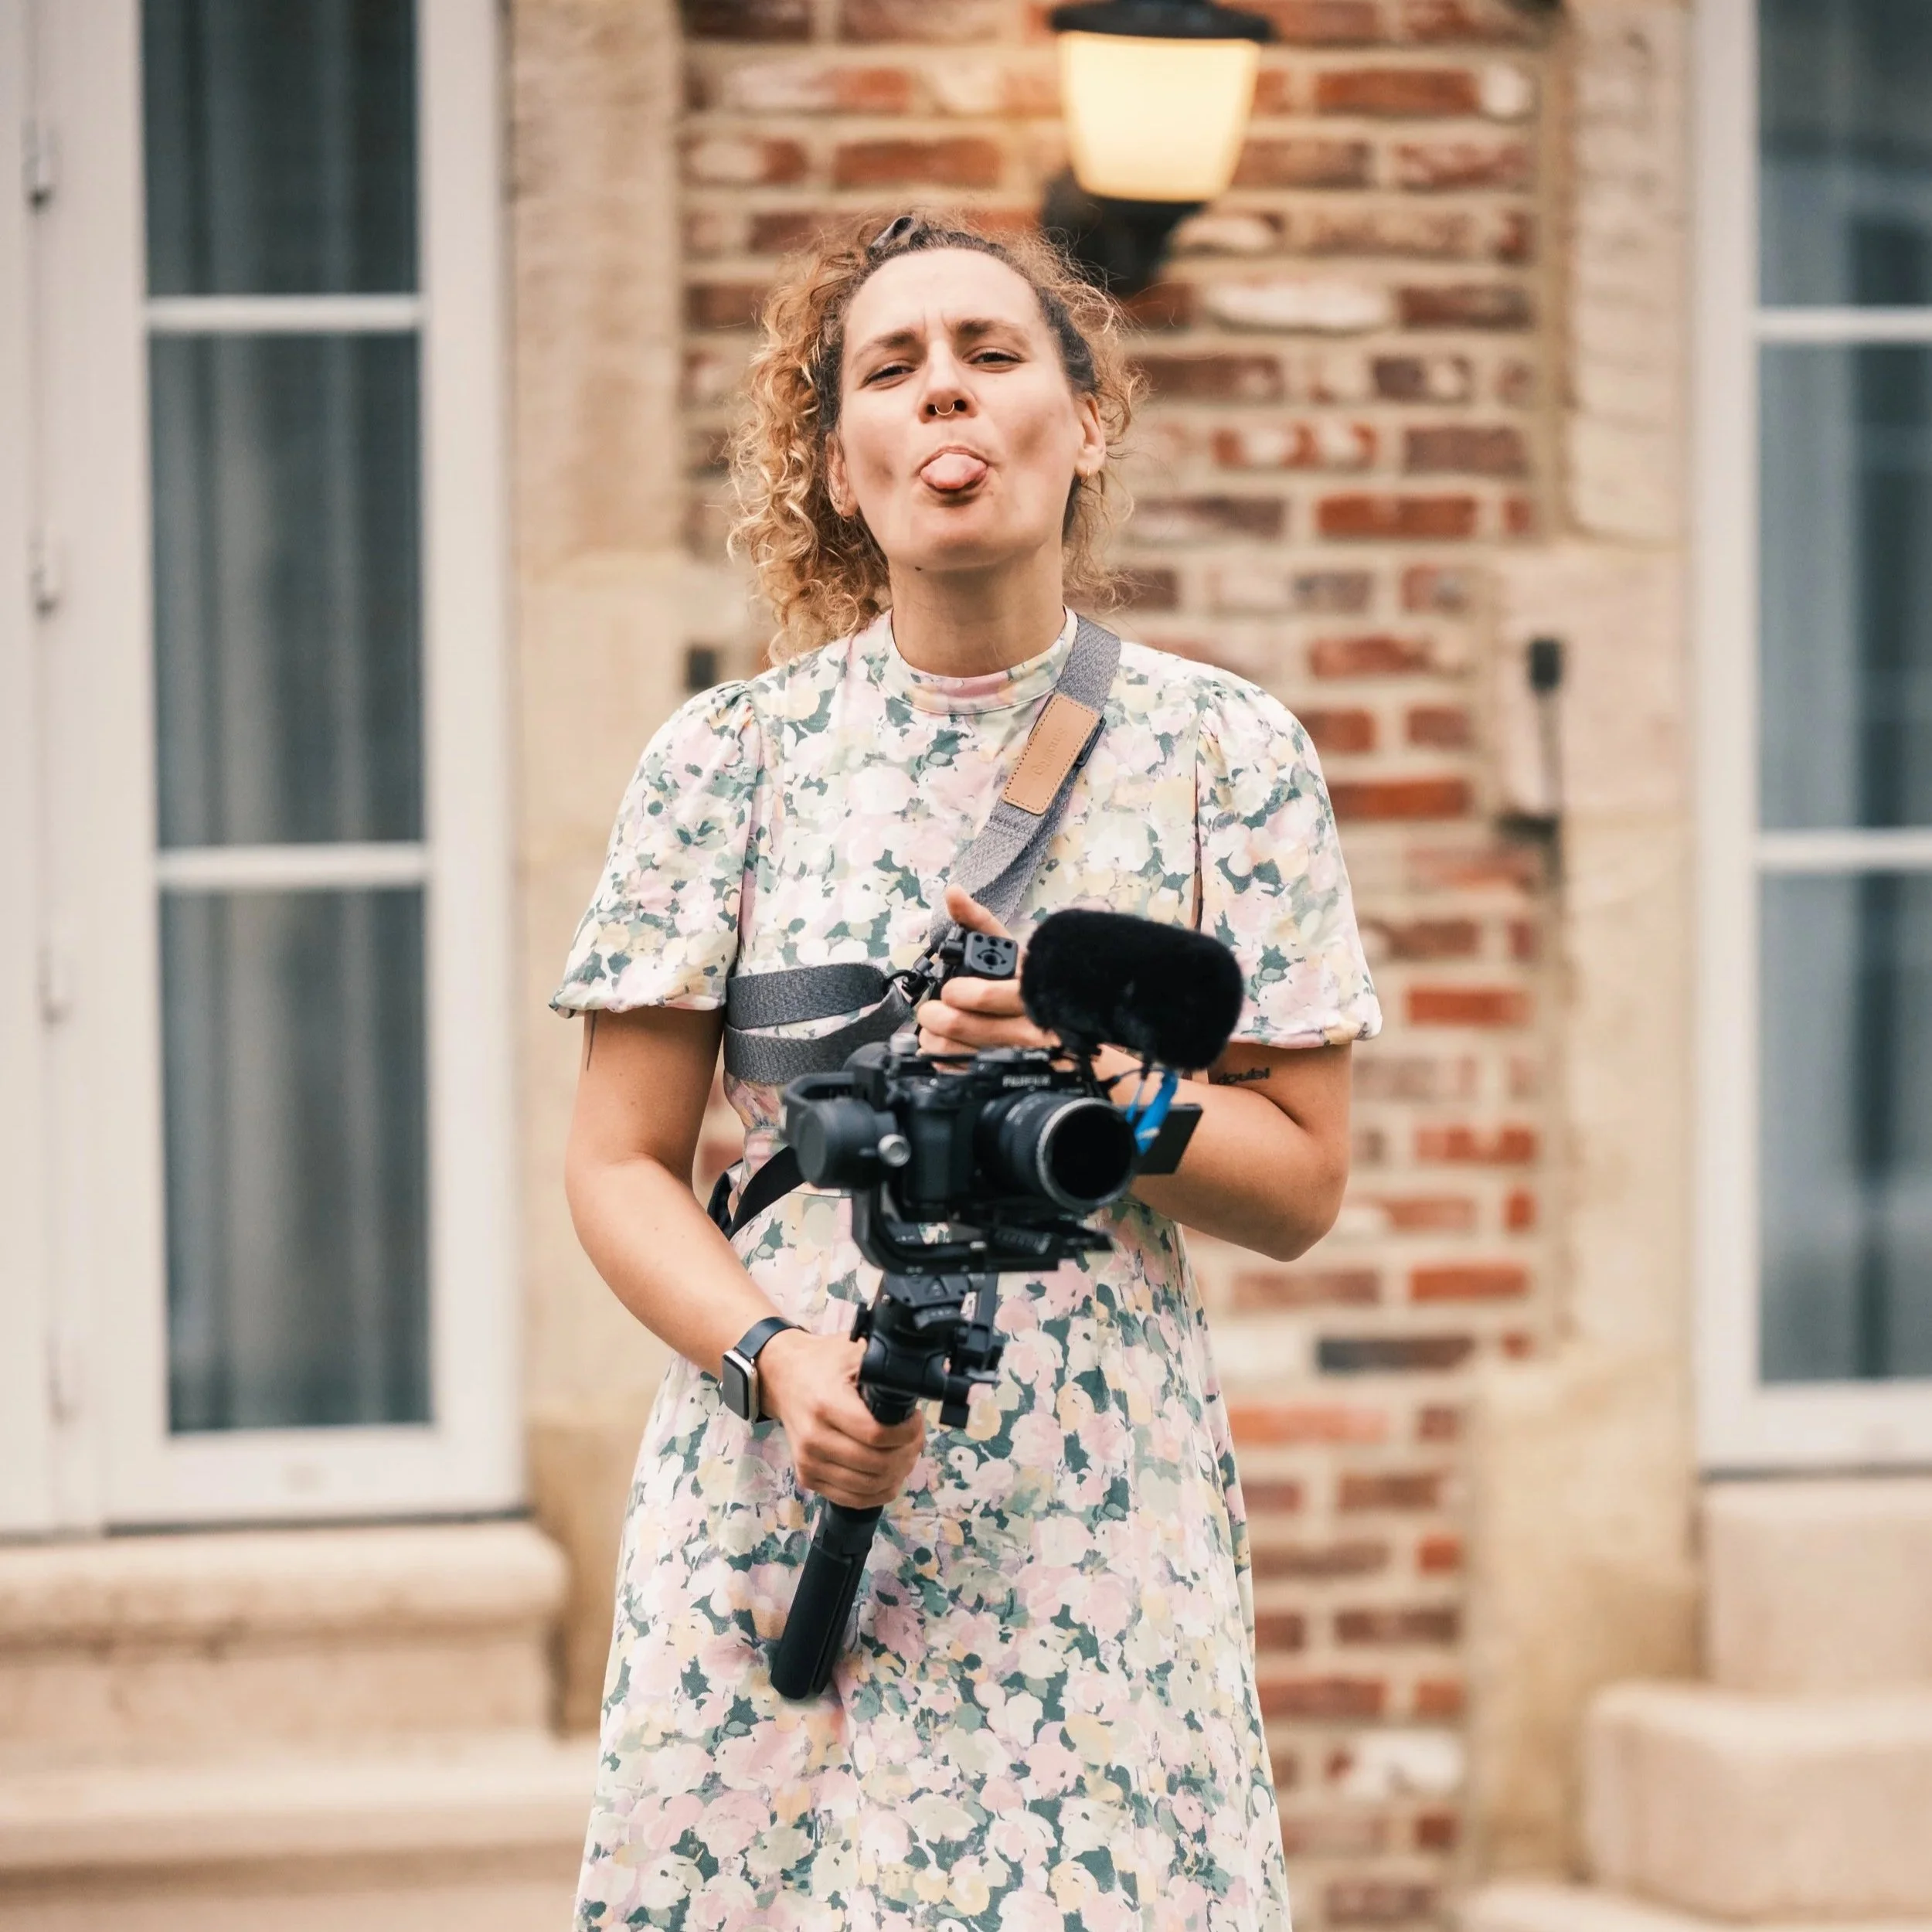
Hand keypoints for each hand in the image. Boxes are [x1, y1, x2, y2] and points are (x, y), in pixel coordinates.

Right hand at [755, 1328, 925, 1510]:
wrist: (785, 1378)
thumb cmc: (824, 1363)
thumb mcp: (855, 1351)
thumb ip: (885, 1365)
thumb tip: (920, 1380)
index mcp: (826, 1404)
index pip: (877, 1434)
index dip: (907, 1432)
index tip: (916, 1418)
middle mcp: (814, 1438)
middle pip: (877, 1465)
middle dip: (908, 1453)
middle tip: (915, 1437)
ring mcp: (808, 1463)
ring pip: (869, 1487)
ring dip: (897, 1474)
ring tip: (904, 1452)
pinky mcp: (807, 1478)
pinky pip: (853, 1499)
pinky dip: (878, 1491)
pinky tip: (889, 1472)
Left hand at [916, 885, 1060, 1058]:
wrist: (1067, 1034)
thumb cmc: (1034, 986)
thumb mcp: (1012, 951)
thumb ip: (980, 922)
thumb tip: (952, 892)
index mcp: (1027, 990)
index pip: (980, 994)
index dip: (956, 992)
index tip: (951, 991)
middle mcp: (1025, 1027)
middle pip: (958, 1023)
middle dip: (934, 1013)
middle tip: (934, 1009)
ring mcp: (1014, 1055)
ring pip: (951, 1050)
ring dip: (934, 1037)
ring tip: (938, 1027)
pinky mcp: (1004, 1076)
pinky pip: (957, 1072)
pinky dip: (944, 1060)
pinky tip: (950, 1047)